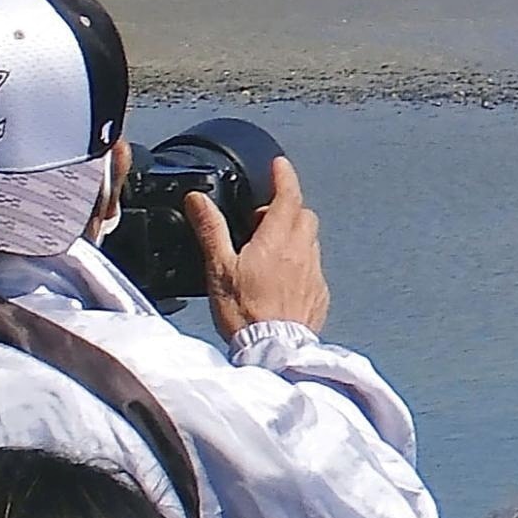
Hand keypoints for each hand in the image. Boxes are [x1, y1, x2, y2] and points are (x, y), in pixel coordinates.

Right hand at [193, 156, 328, 340]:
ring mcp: (315, 273)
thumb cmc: (244, 313)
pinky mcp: (319, 294)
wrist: (273, 352)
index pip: (289, 196)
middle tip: (258, 220)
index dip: (284, 176)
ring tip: (265, 250)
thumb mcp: (218, 268)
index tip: (279, 164)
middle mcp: (303, 252)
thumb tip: (198, 199)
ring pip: (310, 240)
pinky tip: (280, 278)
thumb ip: (211, 230)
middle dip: (286, 208)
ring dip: (293, 235)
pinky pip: (313, 267)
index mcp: (277, 241)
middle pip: (303, 215)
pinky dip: (300, 262)